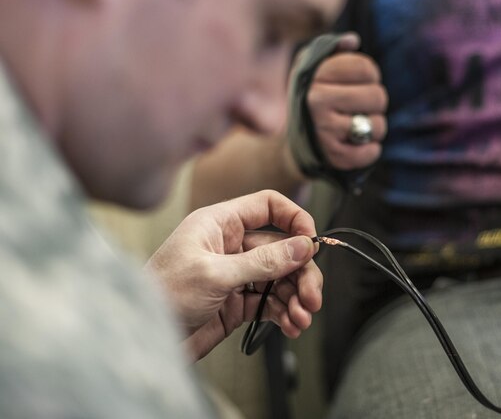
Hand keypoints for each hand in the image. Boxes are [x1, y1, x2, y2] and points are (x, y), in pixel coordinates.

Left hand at [145, 190, 321, 359]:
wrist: (139, 343)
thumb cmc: (160, 297)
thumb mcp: (215, 275)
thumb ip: (262, 261)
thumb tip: (301, 247)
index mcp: (219, 225)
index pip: (267, 206)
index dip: (294, 219)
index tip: (311, 242)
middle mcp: (229, 246)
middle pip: (281, 248)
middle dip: (301, 273)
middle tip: (312, 297)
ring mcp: (234, 275)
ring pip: (279, 278)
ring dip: (295, 297)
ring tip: (302, 317)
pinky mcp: (235, 303)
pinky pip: (270, 302)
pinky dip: (285, 312)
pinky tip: (291, 324)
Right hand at [306, 32, 387, 168]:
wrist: (297, 142)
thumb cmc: (313, 98)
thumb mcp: (313, 67)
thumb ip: (333, 48)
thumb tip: (352, 41)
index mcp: (315, 76)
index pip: (365, 68)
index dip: (371, 74)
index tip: (363, 81)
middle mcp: (317, 102)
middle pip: (377, 96)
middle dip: (375, 102)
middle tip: (360, 106)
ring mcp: (325, 131)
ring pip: (378, 126)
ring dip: (373, 126)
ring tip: (358, 124)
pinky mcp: (334, 157)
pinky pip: (371, 152)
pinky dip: (370, 149)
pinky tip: (357, 143)